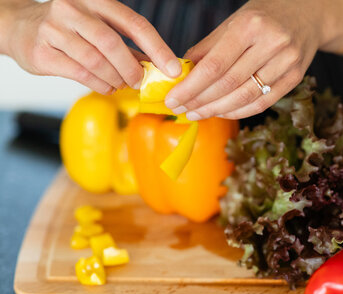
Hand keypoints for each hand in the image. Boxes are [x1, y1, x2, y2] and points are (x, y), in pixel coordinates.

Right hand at [2, 0, 179, 93]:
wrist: (19, 27)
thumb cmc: (69, 29)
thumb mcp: (100, 28)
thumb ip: (128, 47)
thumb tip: (159, 68)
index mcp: (96, 0)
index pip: (134, 24)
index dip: (158, 48)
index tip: (173, 69)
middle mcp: (73, 9)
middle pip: (112, 43)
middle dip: (132, 68)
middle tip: (140, 82)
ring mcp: (54, 29)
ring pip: (96, 61)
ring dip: (115, 79)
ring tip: (121, 85)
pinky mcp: (42, 52)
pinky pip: (80, 73)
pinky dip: (100, 85)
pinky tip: (107, 87)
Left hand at [164, 0, 342, 119]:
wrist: (306, 13)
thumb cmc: (262, 18)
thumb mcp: (233, 23)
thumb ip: (207, 49)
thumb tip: (180, 76)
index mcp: (250, 26)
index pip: (214, 65)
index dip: (191, 87)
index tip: (173, 100)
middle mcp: (271, 43)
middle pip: (229, 84)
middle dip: (200, 101)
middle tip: (181, 110)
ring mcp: (287, 62)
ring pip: (245, 97)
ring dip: (217, 110)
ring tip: (197, 114)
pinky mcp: (296, 77)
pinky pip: (262, 103)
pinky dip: (238, 112)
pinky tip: (221, 113)